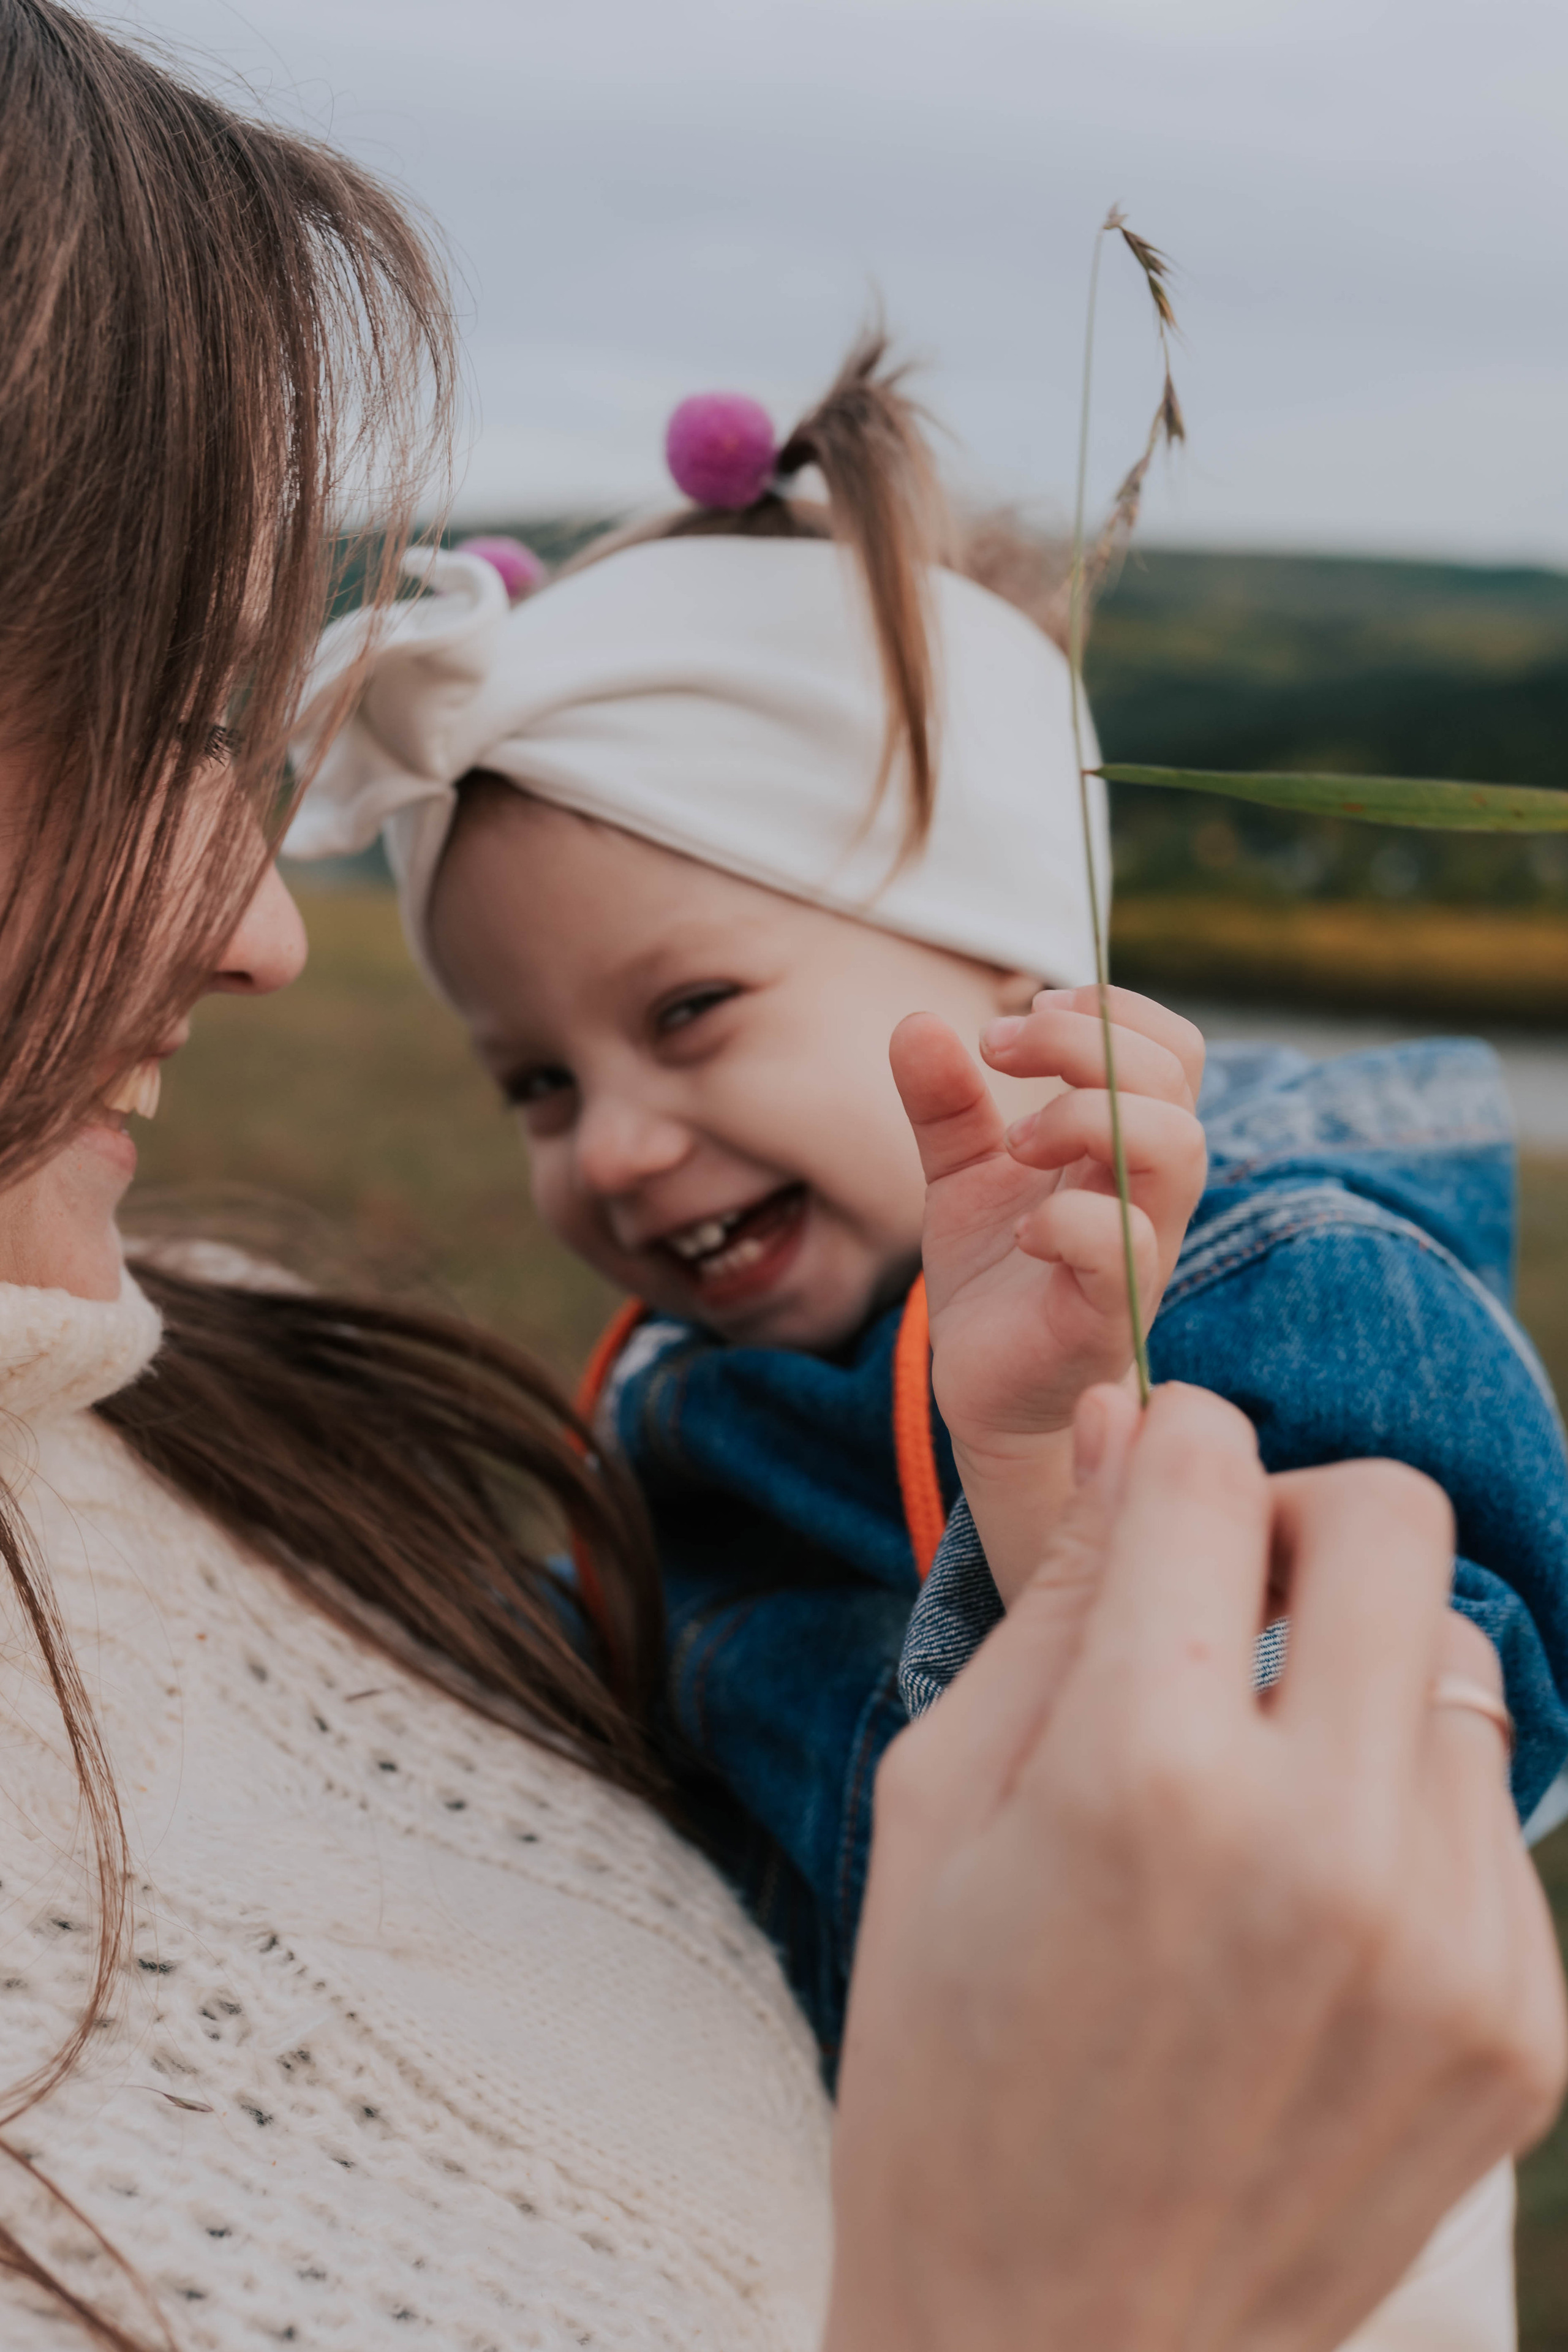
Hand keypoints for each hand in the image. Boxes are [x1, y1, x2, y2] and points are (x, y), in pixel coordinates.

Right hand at [824, 1384, 1566, 2351]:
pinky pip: (1493, 1819)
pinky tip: (1315, 1907)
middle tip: (1235, 1599)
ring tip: (1267, 1787)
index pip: (1216, 1466)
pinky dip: (1410, 1811)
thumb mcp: (939, 1807)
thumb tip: (1140, 1422)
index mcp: (1143, 1775)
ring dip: (1363, 1675)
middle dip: (1304, 1517)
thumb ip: (1060, 1600)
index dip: (1179, 1443)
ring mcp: (1448, 1945)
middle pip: (1396, 1521)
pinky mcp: (1523, 2030)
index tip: (1163, 1487)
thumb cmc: (948, 2069)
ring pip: (1462, 1664)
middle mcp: (1324, 1842)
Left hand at [890, 984, 1207, 1598]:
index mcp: (1124, 1147)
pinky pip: (1123, 1245)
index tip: (1024, 1014)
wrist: (988, 1390)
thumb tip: (916, 1022)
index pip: (1172, 1050)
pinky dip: (1066, 1219)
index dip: (1113, 1012)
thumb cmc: (997, 1276)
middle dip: (1086, 1043)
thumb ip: (946, 1102)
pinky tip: (1020, 1231)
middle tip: (998, 1049)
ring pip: (1176, 1148)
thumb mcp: (961, 1173)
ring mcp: (1139, 1251)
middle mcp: (1148, 1191)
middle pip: (1174, 1081)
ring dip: (1085, 1117)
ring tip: (1014, 1142)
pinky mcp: (1111, 1312)